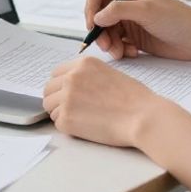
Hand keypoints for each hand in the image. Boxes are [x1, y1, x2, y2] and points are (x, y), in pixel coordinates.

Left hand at [41, 56, 164, 145]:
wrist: (142, 117)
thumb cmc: (134, 99)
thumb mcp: (109, 74)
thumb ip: (88, 77)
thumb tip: (74, 86)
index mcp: (82, 64)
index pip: (56, 74)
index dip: (61, 86)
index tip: (68, 94)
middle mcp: (71, 77)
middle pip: (48, 90)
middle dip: (57, 100)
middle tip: (73, 110)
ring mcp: (66, 98)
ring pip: (50, 107)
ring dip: (61, 114)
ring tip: (83, 119)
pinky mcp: (66, 119)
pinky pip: (57, 123)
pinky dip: (68, 127)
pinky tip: (87, 127)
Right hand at [83, 0, 190, 60]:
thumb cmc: (177, 19)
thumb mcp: (146, 10)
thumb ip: (117, 10)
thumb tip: (96, 18)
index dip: (91, 9)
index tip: (93, 26)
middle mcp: (128, 2)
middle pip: (99, 15)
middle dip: (100, 32)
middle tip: (106, 46)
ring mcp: (131, 20)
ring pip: (107, 32)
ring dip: (109, 44)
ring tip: (120, 53)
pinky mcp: (136, 37)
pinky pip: (117, 43)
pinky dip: (120, 50)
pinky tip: (133, 53)